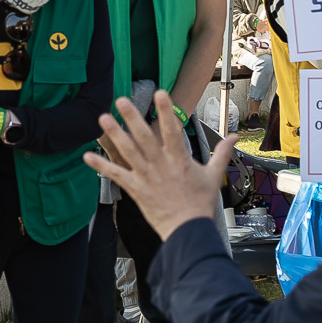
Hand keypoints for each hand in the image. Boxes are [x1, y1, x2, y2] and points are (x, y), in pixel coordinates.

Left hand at [83, 96, 233, 235]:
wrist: (188, 229)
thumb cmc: (200, 204)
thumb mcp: (213, 176)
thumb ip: (221, 153)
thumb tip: (234, 136)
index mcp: (180, 160)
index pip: (172, 131)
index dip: (166, 112)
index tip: (160, 93)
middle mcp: (161, 165)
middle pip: (144, 138)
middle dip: (132, 118)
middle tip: (121, 100)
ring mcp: (146, 177)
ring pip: (128, 152)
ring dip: (115, 135)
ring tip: (103, 119)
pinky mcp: (136, 190)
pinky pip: (116, 176)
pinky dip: (102, 166)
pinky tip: (87, 156)